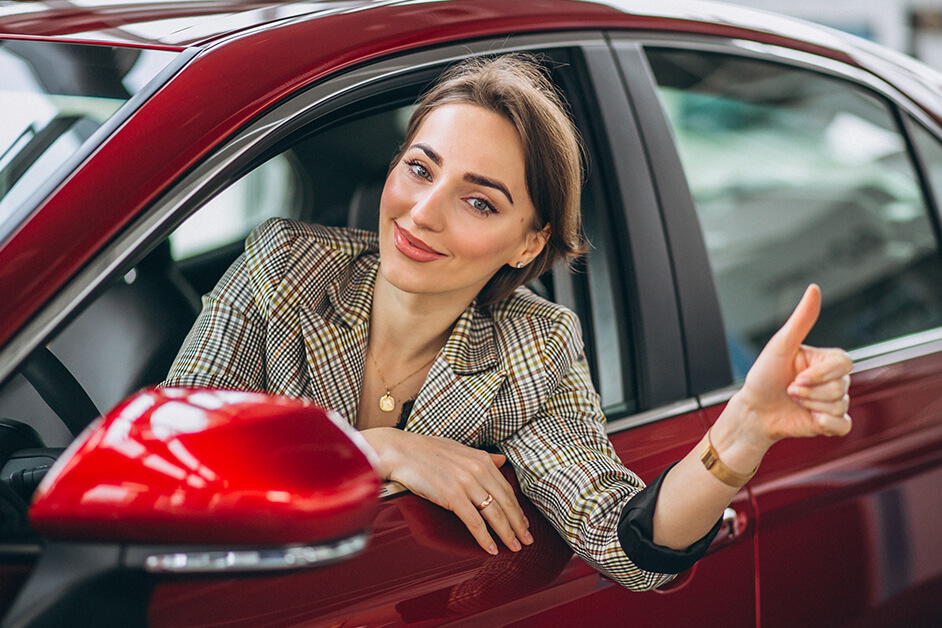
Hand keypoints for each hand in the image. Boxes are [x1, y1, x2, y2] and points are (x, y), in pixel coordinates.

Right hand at [360, 428, 532, 554]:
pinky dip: (485, 538)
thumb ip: (482, 458)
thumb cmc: (426, 451)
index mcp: (482, 459)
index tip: (523, 523)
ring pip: (494, 514)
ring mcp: (466, 483)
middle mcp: (478, 470)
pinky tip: (491, 548)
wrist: (400, 451)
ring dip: (507, 533)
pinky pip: (474, 522)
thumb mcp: (459, 449)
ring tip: (514, 546)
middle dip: (518, 524)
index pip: (507, 489)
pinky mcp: (453, 496)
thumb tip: (501, 460)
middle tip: (526, 539)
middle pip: (506, 503)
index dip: (517, 509)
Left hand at [735, 284, 852, 450]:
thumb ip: (801, 320)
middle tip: (789, 390)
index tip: (797, 378)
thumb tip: (814, 289)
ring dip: (810, 406)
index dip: (820, 375)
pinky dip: (826, 425)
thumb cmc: (763, 376)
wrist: (754, 411)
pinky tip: (809, 419)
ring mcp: (832, 401)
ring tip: (793, 401)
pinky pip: (843, 425)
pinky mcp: (831, 422)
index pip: (844, 363)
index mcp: (824, 360)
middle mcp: (832, 379)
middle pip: (841, 387)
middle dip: (809, 392)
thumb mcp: (780, 345)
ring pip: (839, 405)